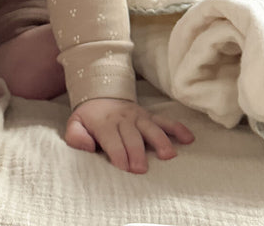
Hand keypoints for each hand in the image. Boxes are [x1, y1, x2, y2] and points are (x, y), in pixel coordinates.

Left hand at [65, 97, 193, 173]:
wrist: (102, 93)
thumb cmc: (90, 118)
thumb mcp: (75, 123)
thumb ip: (76, 136)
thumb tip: (86, 147)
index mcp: (105, 124)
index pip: (112, 141)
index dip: (118, 154)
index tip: (124, 167)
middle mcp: (124, 120)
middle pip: (132, 137)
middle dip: (137, 152)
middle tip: (141, 169)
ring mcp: (139, 117)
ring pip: (151, 128)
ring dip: (160, 141)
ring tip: (168, 155)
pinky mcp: (150, 117)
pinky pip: (165, 121)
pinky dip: (177, 129)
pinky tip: (188, 138)